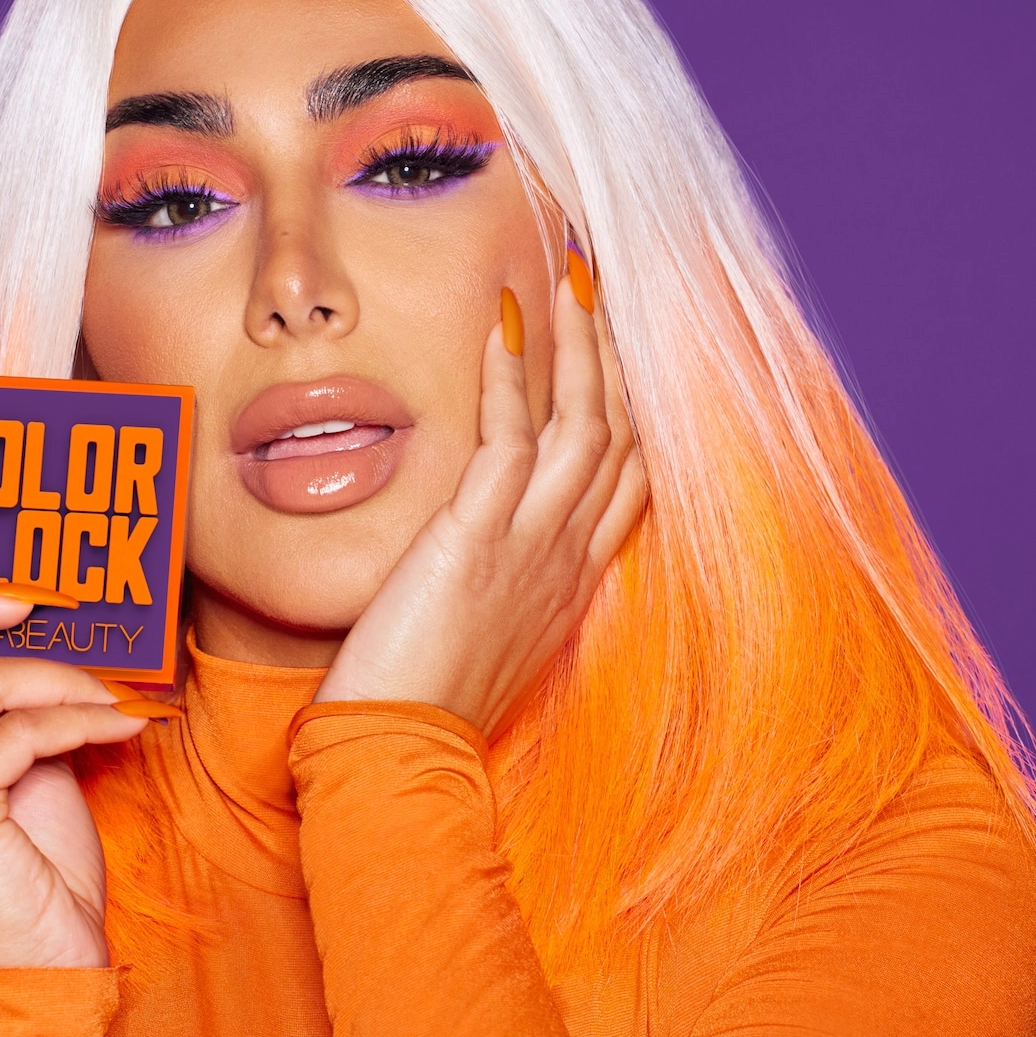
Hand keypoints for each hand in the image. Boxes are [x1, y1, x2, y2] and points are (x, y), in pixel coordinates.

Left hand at [314, 275, 646, 736]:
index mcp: (572, 581)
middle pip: (622, 436)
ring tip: (571, 280)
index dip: (633, 406)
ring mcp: (531, 547)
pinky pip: (509, 440)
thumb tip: (487, 549)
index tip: (622, 352)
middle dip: (620, 358)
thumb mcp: (490, 636)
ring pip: (584, 427)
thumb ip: (504, 584)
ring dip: (580, 348)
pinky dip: (511, 378)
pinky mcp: (477, 541)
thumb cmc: (432, 702)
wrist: (402, 756)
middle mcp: (567, 558)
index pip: (628, 477)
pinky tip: (503, 327)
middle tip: (607, 290)